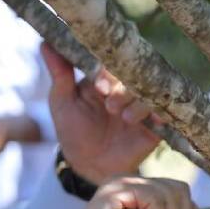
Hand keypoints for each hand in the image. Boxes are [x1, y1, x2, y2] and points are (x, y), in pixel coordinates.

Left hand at [40, 45, 160, 184]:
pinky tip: (146, 120)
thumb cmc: (73, 131)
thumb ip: (59, 73)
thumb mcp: (62, 102)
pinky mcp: (155, 124)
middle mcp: (126, 88)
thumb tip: (45, 43)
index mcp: (106, 78)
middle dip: (123, 88)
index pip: (112, 64)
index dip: (106, 73)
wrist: (88, 166)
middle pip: (135, 76)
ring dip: (136, 103)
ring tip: (122, 117)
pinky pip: (164, 113)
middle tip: (109, 103)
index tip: (97, 86)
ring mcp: (142, 105)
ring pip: (150, 93)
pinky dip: (157, 114)